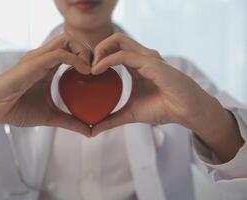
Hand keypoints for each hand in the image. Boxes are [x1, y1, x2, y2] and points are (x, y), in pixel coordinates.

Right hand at [0, 33, 91, 135]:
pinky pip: (58, 54)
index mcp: (47, 66)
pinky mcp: (31, 63)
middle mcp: (43, 58)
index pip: (71, 49)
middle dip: (88, 50)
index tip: (98, 73)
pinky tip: (85, 72)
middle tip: (97, 69)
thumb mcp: (50, 116)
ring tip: (91, 70)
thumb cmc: (16, 110)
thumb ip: (70, 122)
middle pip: (71, 39)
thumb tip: (90, 132)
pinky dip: (76, 60)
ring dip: (84, 51)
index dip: (87, 56)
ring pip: (66, 40)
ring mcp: (37, 59)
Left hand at [91, 33, 214, 135]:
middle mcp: (141, 57)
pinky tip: (96, 71)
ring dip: (99, 51)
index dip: (98, 56)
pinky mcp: (150, 62)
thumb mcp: (130, 113)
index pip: (114, 50)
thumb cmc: (163, 109)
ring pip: (118, 40)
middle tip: (85, 66)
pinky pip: (123, 55)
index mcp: (137, 65)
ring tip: (89, 67)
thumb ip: (112, 119)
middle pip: (114, 40)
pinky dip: (107, 60)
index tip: (85, 72)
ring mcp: (146, 57)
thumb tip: (93, 130)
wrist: (186, 111)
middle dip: (96, 49)